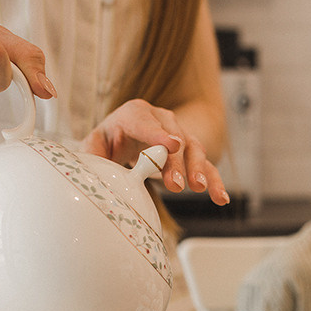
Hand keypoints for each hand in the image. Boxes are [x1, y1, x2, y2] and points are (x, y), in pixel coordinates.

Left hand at [81, 98, 229, 205]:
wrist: (123, 138)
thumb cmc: (109, 142)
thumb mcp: (94, 145)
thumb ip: (91, 154)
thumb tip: (88, 169)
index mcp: (134, 113)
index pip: (145, 121)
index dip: (158, 133)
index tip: (171, 145)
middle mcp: (161, 120)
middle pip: (174, 137)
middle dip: (177, 161)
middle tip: (176, 184)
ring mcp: (179, 136)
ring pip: (194, 148)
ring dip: (197, 169)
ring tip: (198, 188)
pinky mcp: (190, 154)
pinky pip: (206, 166)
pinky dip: (214, 181)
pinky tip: (221, 198)